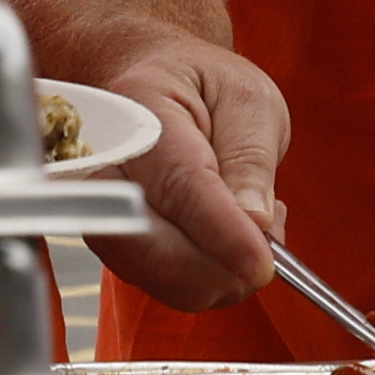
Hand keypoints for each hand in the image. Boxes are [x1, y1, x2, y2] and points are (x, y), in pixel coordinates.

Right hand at [43, 11, 291, 315]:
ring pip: (162, 278)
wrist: (158, 87)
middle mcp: (105, 169)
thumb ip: (251, 158)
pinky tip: (230, 239)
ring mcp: (104, 214)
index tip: (263, 264)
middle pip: (157, 249)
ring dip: (222, 274)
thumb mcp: (249, 101)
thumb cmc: (206, 89)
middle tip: (270, 241)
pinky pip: (167, 286)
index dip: (223, 232)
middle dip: (223, 266)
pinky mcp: (118, 248)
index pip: (180, 187)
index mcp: (141, 112)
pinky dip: (210, 279)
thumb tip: (254, 223)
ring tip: (251, 222)